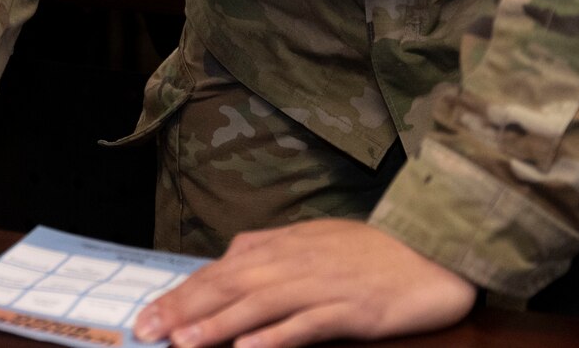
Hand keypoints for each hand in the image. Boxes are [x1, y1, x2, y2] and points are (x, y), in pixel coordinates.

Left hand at [131, 219, 475, 347]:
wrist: (432, 250)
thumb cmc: (368, 251)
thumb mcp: (310, 241)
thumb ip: (269, 251)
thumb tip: (229, 259)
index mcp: (279, 248)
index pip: (218, 272)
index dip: (180, 295)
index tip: (146, 316)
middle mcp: (293, 263)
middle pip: (229, 288)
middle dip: (185, 310)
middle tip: (148, 331)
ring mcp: (322, 286)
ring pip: (260, 306)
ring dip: (220, 325)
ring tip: (185, 342)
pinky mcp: (353, 310)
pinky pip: (309, 324)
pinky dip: (279, 336)